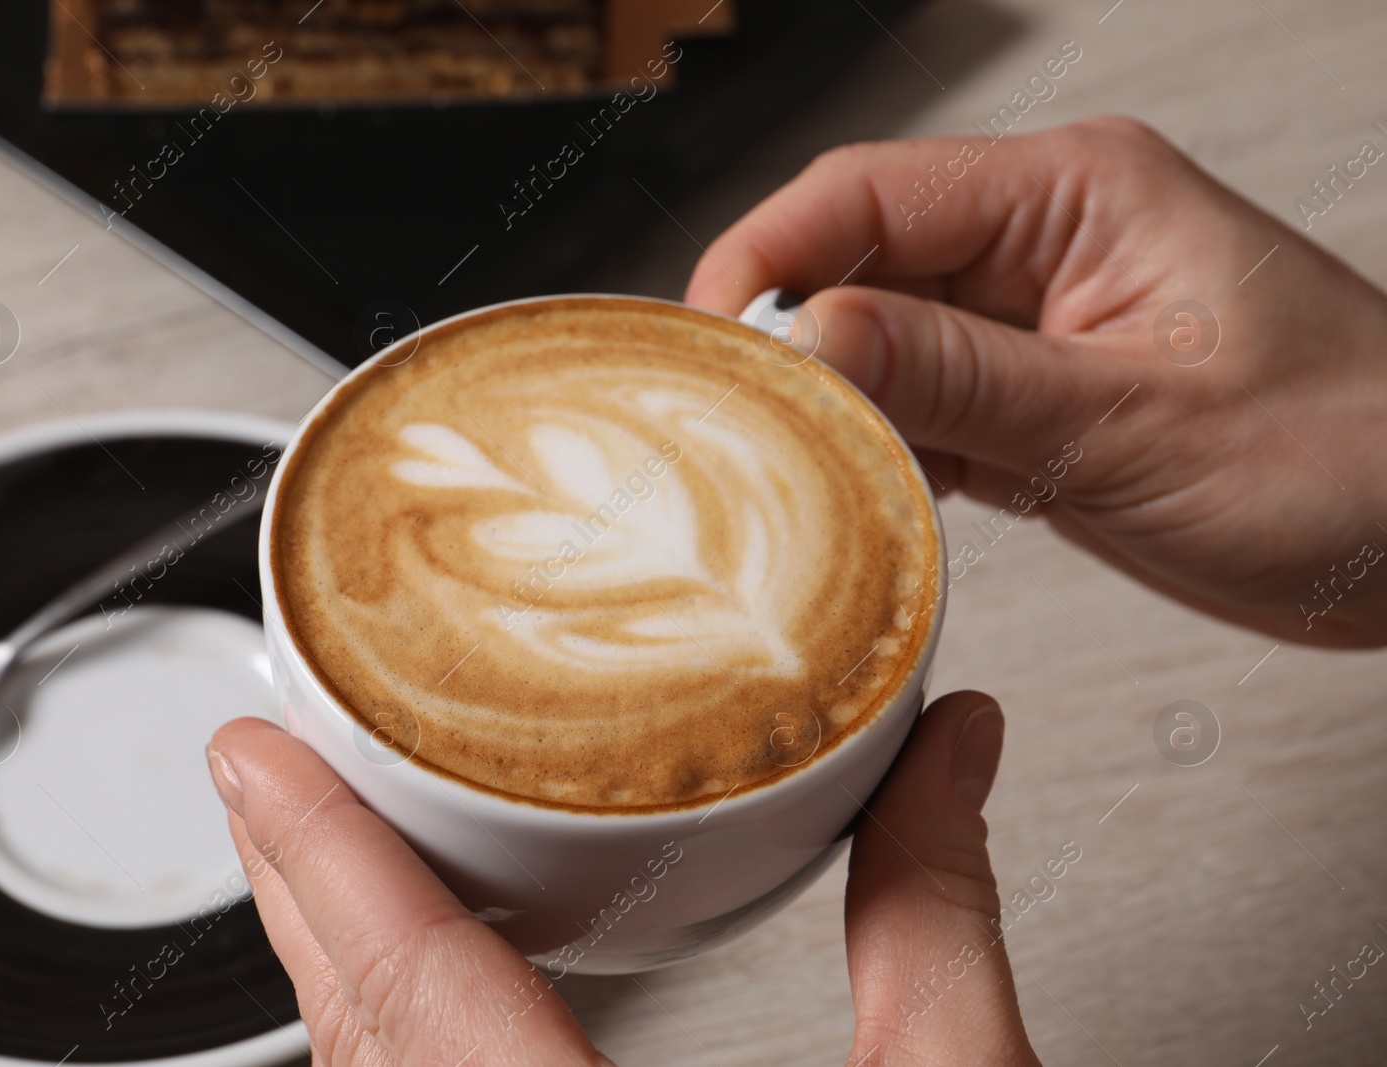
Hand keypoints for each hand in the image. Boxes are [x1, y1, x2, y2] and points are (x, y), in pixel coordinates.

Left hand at [205, 691, 1037, 1065]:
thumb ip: (930, 919)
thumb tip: (946, 753)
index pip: (418, 995)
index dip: (324, 855)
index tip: (256, 760)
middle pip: (357, 1053)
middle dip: (296, 900)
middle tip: (261, 782)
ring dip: (332, 987)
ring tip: (320, 874)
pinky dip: (383, 1063)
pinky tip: (401, 1018)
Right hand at [687, 117, 1386, 646]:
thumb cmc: (1348, 454)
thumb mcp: (1135, 420)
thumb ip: (961, 379)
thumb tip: (811, 337)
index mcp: (1073, 194)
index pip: (867, 194)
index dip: (766, 258)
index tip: (709, 343)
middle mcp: (1040, 245)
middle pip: (855, 262)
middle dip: (785, 337)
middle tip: (727, 422)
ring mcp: (1032, 326)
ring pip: (877, 341)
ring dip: (828, 401)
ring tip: (779, 466)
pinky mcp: (1033, 400)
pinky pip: (919, 408)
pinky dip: (879, 450)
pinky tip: (856, 493)